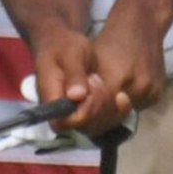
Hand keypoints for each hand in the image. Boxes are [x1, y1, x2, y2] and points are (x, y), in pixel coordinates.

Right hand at [30, 21, 132, 137]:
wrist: (64, 46)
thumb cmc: (64, 47)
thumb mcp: (71, 54)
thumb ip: (74, 74)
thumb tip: (77, 96)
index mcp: (51, 101)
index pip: (65, 122)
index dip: (84, 111)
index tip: (90, 86)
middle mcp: (61, 114)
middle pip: (84, 126)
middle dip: (99, 104)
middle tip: (95, 78)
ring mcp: (75, 115)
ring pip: (98, 127)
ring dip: (109, 106)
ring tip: (98, 80)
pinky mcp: (88, 114)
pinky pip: (106, 122)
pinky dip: (118, 111)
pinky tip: (122, 97)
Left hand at [87, 3, 167, 131]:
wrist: (142, 24)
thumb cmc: (112, 39)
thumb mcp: (91, 60)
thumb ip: (84, 86)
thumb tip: (73, 107)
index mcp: (117, 78)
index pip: (98, 112)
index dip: (89, 113)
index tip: (83, 109)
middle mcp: (138, 88)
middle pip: (114, 117)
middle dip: (102, 115)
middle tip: (93, 106)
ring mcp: (151, 91)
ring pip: (126, 113)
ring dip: (116, 108)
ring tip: (110, 92)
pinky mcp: (159, 92)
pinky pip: (139, 106)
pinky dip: (130, 101)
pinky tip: (126, 86)